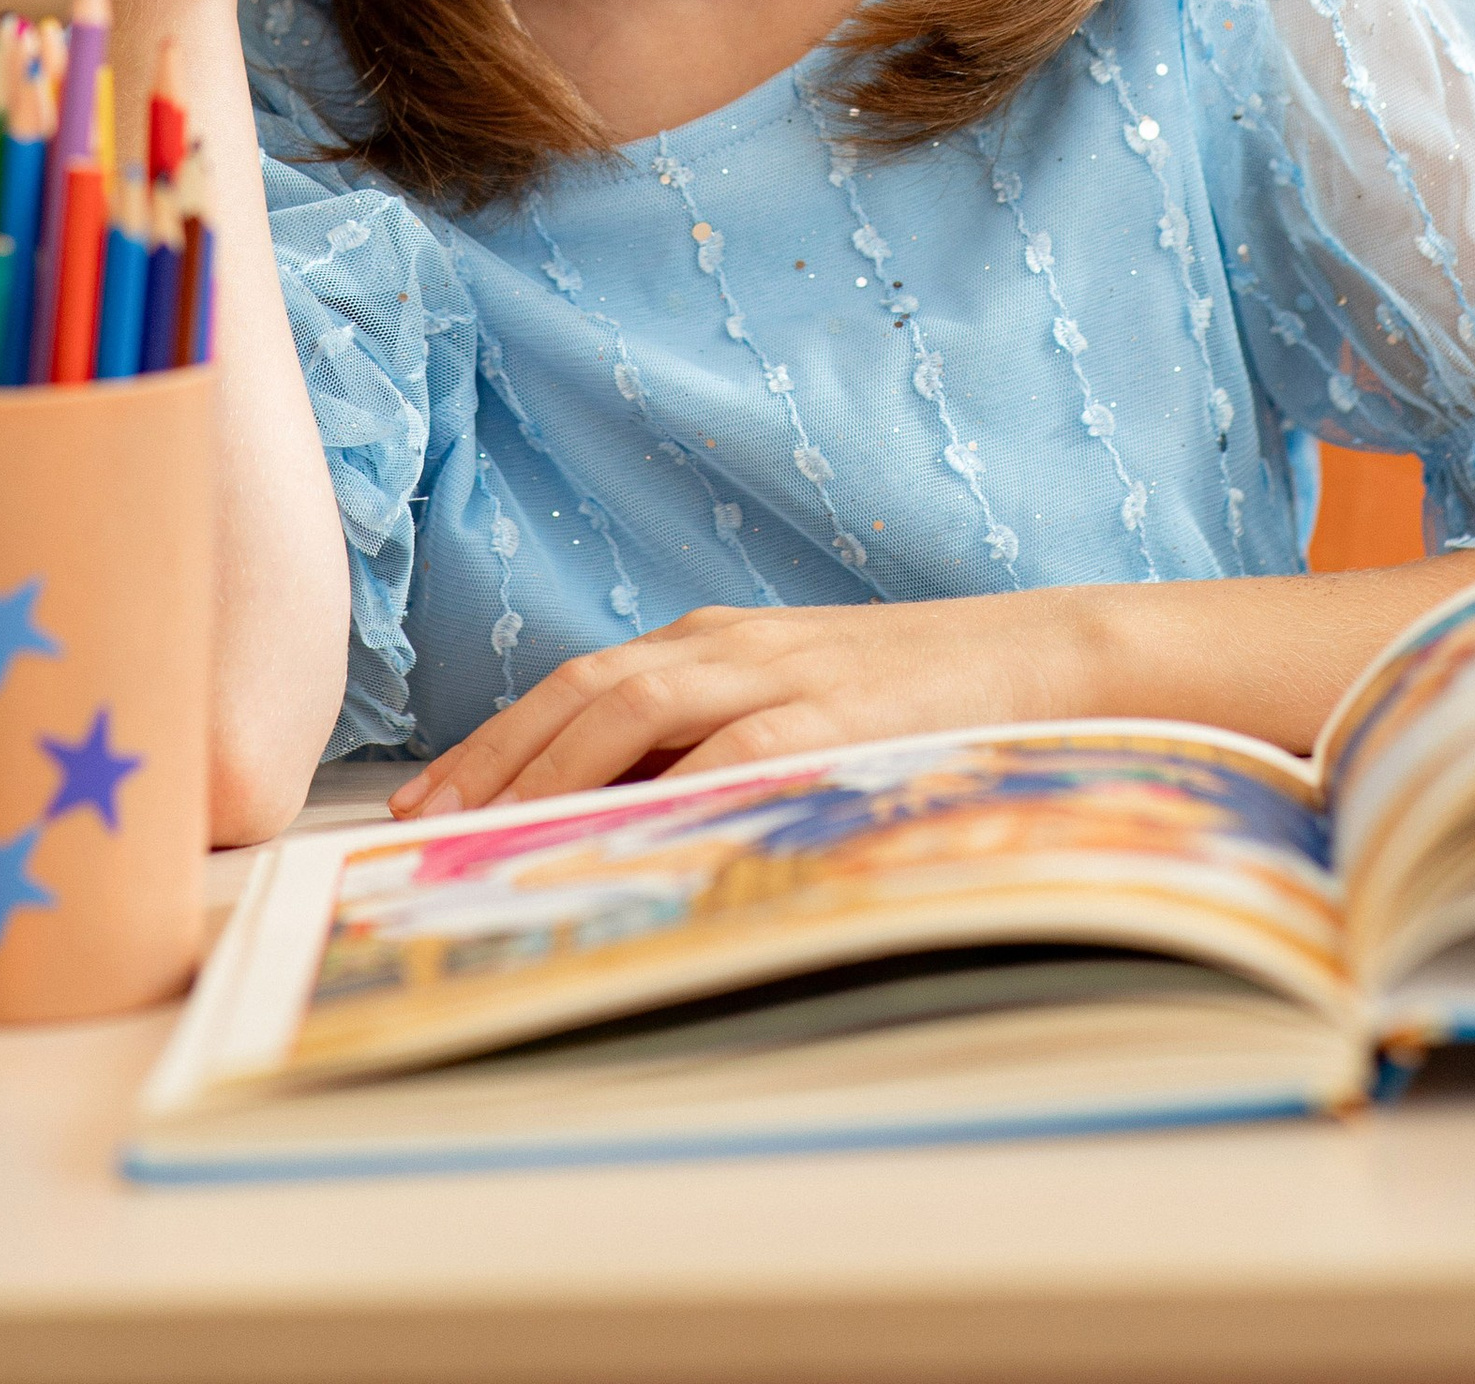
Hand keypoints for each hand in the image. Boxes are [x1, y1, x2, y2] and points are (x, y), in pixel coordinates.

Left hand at [388, 591, 1117, 818]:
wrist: (1047, 657)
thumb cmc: (917, 699)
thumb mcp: (800, 707)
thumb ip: (718, 746)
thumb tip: (619, 823)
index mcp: (715, 641)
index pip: (579, 685)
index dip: (497, 742)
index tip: (430, 800)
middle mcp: (730, 644)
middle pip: (583, 691)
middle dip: (495, 759)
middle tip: (427, 827)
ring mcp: (781, 672)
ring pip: (635, 706)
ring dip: (550, 769)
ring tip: (489, 830)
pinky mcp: (834, 713)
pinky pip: (732, 751)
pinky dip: (669, 789)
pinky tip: (621, 832)